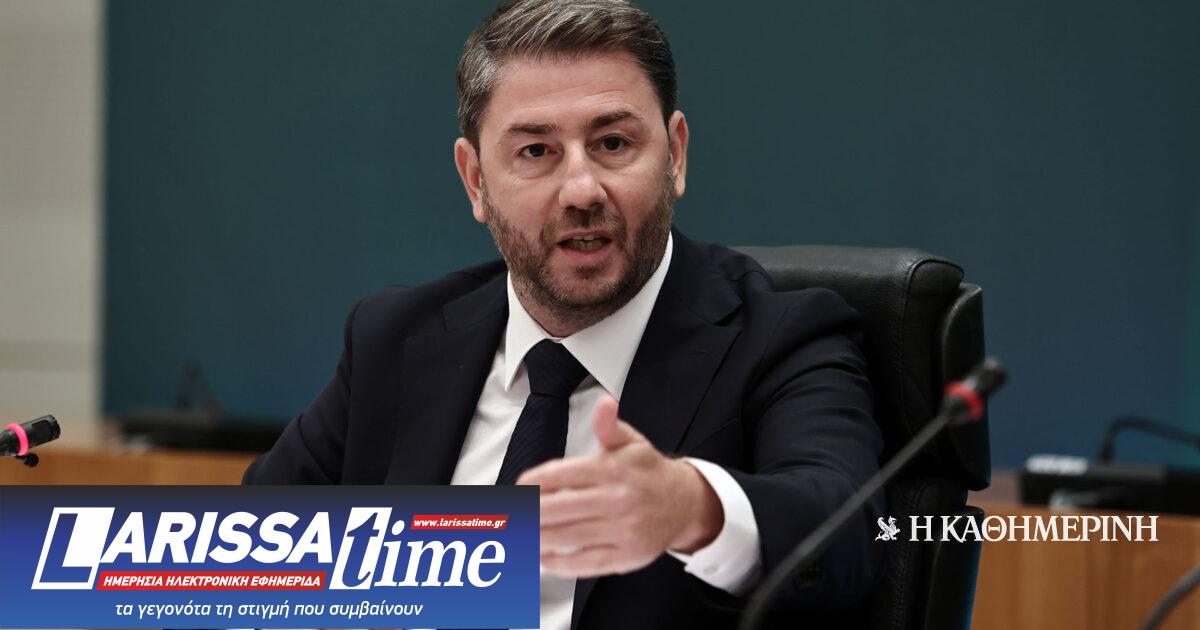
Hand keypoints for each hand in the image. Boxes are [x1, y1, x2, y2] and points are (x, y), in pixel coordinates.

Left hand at [516, 395, 723, 577]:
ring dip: (536, 537)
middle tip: (510, 515)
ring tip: (518, 535)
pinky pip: (585, 562)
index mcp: (611, 469)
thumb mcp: (630, 442)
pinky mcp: (626, 555)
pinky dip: (559, 563)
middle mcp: (615, 499)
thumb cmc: (649, 473)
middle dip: (527, 513)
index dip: (532, 482)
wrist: (685, 503)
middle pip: (557, 508)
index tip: (518, 487)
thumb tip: (604, 404)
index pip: (559, 475)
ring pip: (567, 536)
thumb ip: (609, 425)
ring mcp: (621, 530)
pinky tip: (543, 557)